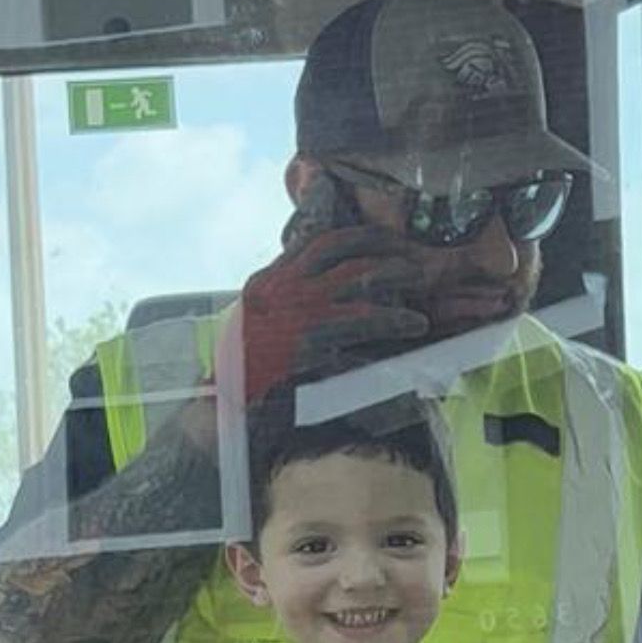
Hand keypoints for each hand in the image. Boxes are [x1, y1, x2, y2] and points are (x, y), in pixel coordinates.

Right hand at [216, 228, 430, 404]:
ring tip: (421, 285)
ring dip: (396, 278)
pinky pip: (362, 322)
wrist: (220, 405)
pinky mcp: (311, 340)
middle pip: (345, 252)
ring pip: (358, 280)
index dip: (358, 238)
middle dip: (385, 251)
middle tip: (412, 260)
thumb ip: (285, 305)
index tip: (384, 240)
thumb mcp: (257, 327)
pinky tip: (413, 324)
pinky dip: (392, 319)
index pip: (319, 243)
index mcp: (269, 282)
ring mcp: (297, 310)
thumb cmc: (244, 373)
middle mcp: (282, 287)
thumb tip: (324, 295)